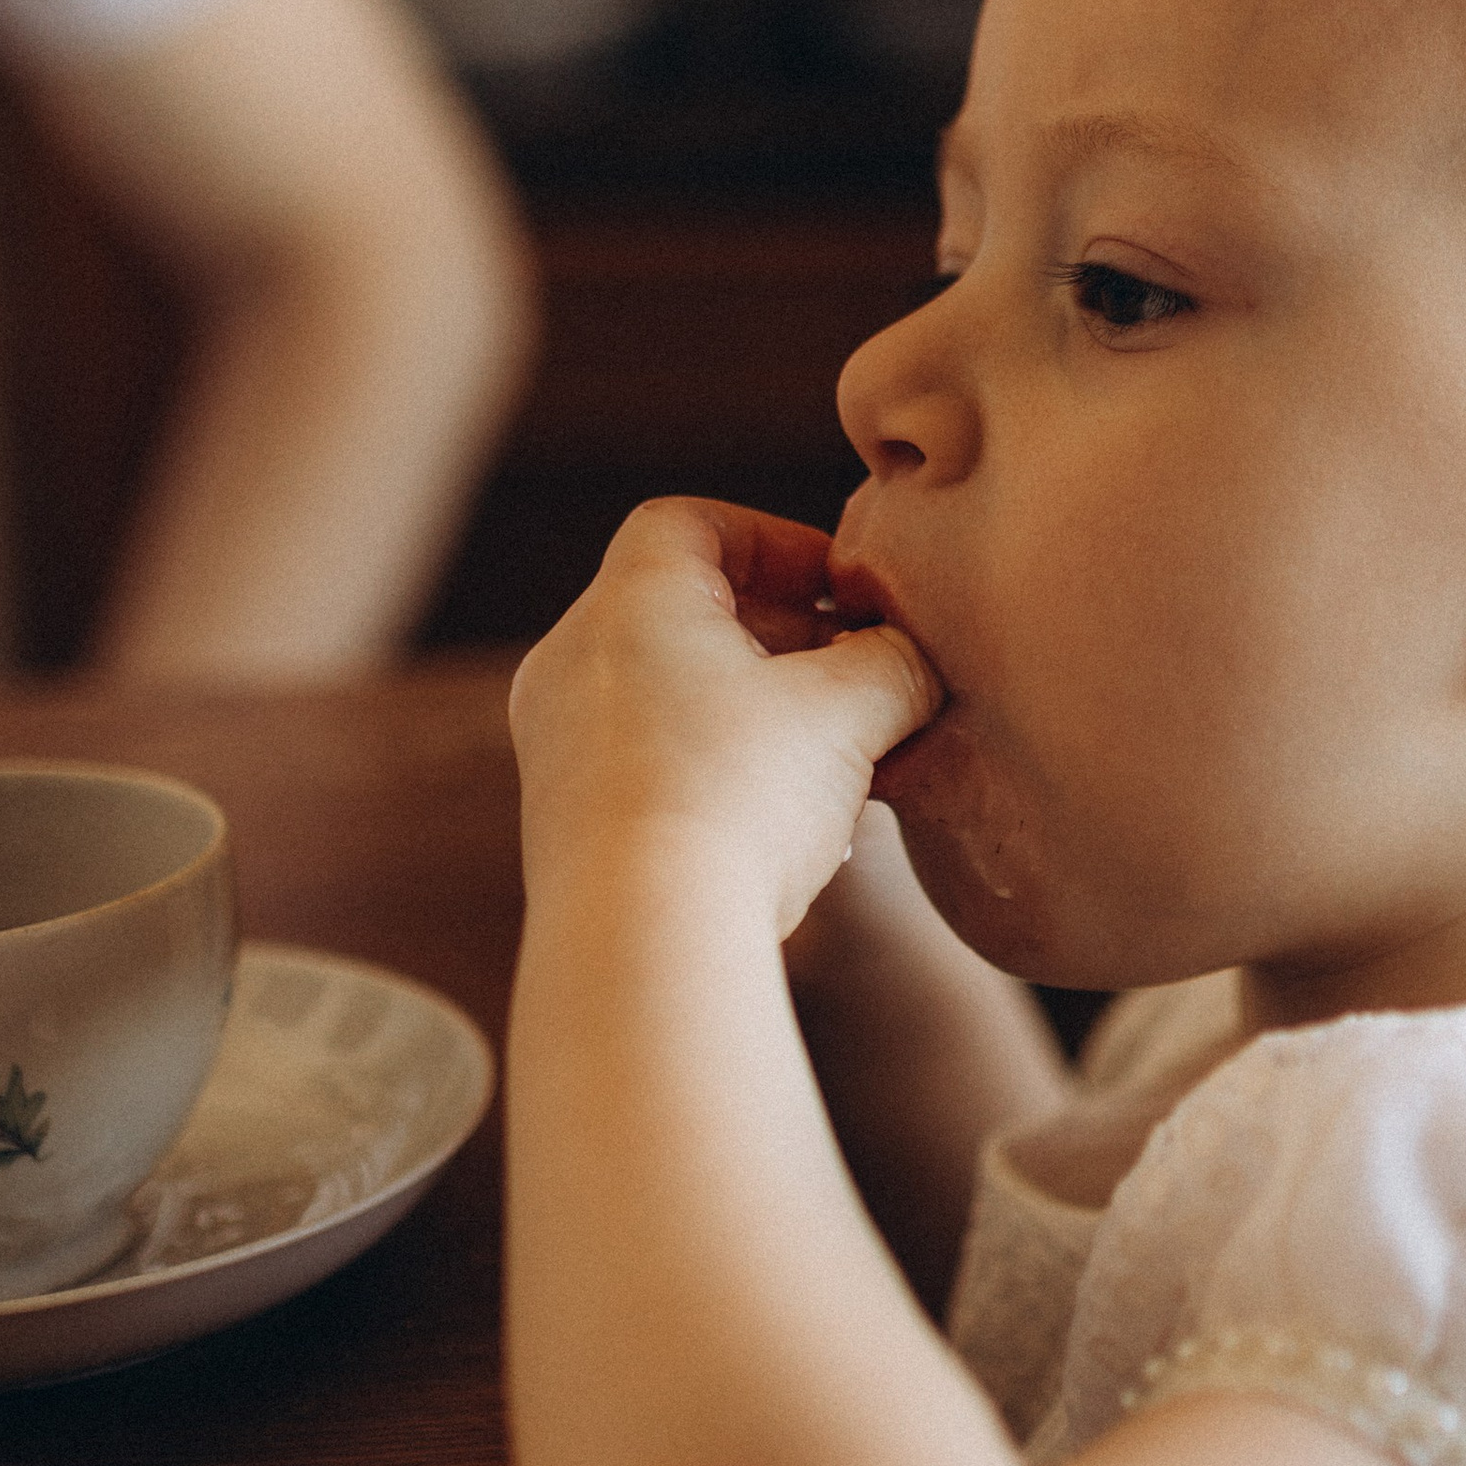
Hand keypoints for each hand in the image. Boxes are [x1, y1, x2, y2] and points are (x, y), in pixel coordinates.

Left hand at [510, 501, 940, 938]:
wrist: (641, 942)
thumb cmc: (738, 801)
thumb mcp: (851, 713)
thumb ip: (894, 663)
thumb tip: (908, 660)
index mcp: (630, 604)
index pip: (690, 523)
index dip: (776, 541)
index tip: (842, 590)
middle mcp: (573, 661)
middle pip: (684, 610)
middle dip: (783, 634)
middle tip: (857, 671)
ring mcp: (557, 745)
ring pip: (670, 692)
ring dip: (757, 708)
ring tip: (835, 756)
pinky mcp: (562, 822)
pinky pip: (647, 760)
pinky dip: (716, 765)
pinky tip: (784, 822)